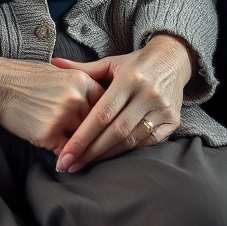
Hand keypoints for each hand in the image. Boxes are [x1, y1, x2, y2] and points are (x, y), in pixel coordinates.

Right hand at [0, 55, 105, 154]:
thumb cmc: (28, 77)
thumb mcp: (61, 73)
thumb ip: (81, 87)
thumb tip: (100, 103)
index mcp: (82, 81)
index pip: (105, 104)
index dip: (106, 118)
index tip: (108, 128)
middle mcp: (76, 98)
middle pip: (97, 124)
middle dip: (98, 137)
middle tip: (102, 149)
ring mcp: (63, 117)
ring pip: (83, 140)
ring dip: (84, 151)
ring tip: (85, 159)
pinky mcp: (48, 134)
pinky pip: (65, 151)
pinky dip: (67, 159)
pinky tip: (66, 164)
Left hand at [51, 34, 193, 172]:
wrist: (173, 59)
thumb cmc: (135, 63)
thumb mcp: (110, 63)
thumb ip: (82, 69)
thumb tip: (53, 63)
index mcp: (129, 78)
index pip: (102, 113)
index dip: (82, 136)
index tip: (65, 154)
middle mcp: (147, 94)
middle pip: (115, 131)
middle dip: (90, 152)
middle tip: (68, 166)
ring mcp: (162, 108)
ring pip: (130, 140)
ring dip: (105, 155)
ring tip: (83, 164)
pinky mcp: (172, 120)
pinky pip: (146, 143)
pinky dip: (126, 151)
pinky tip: (108, 156)